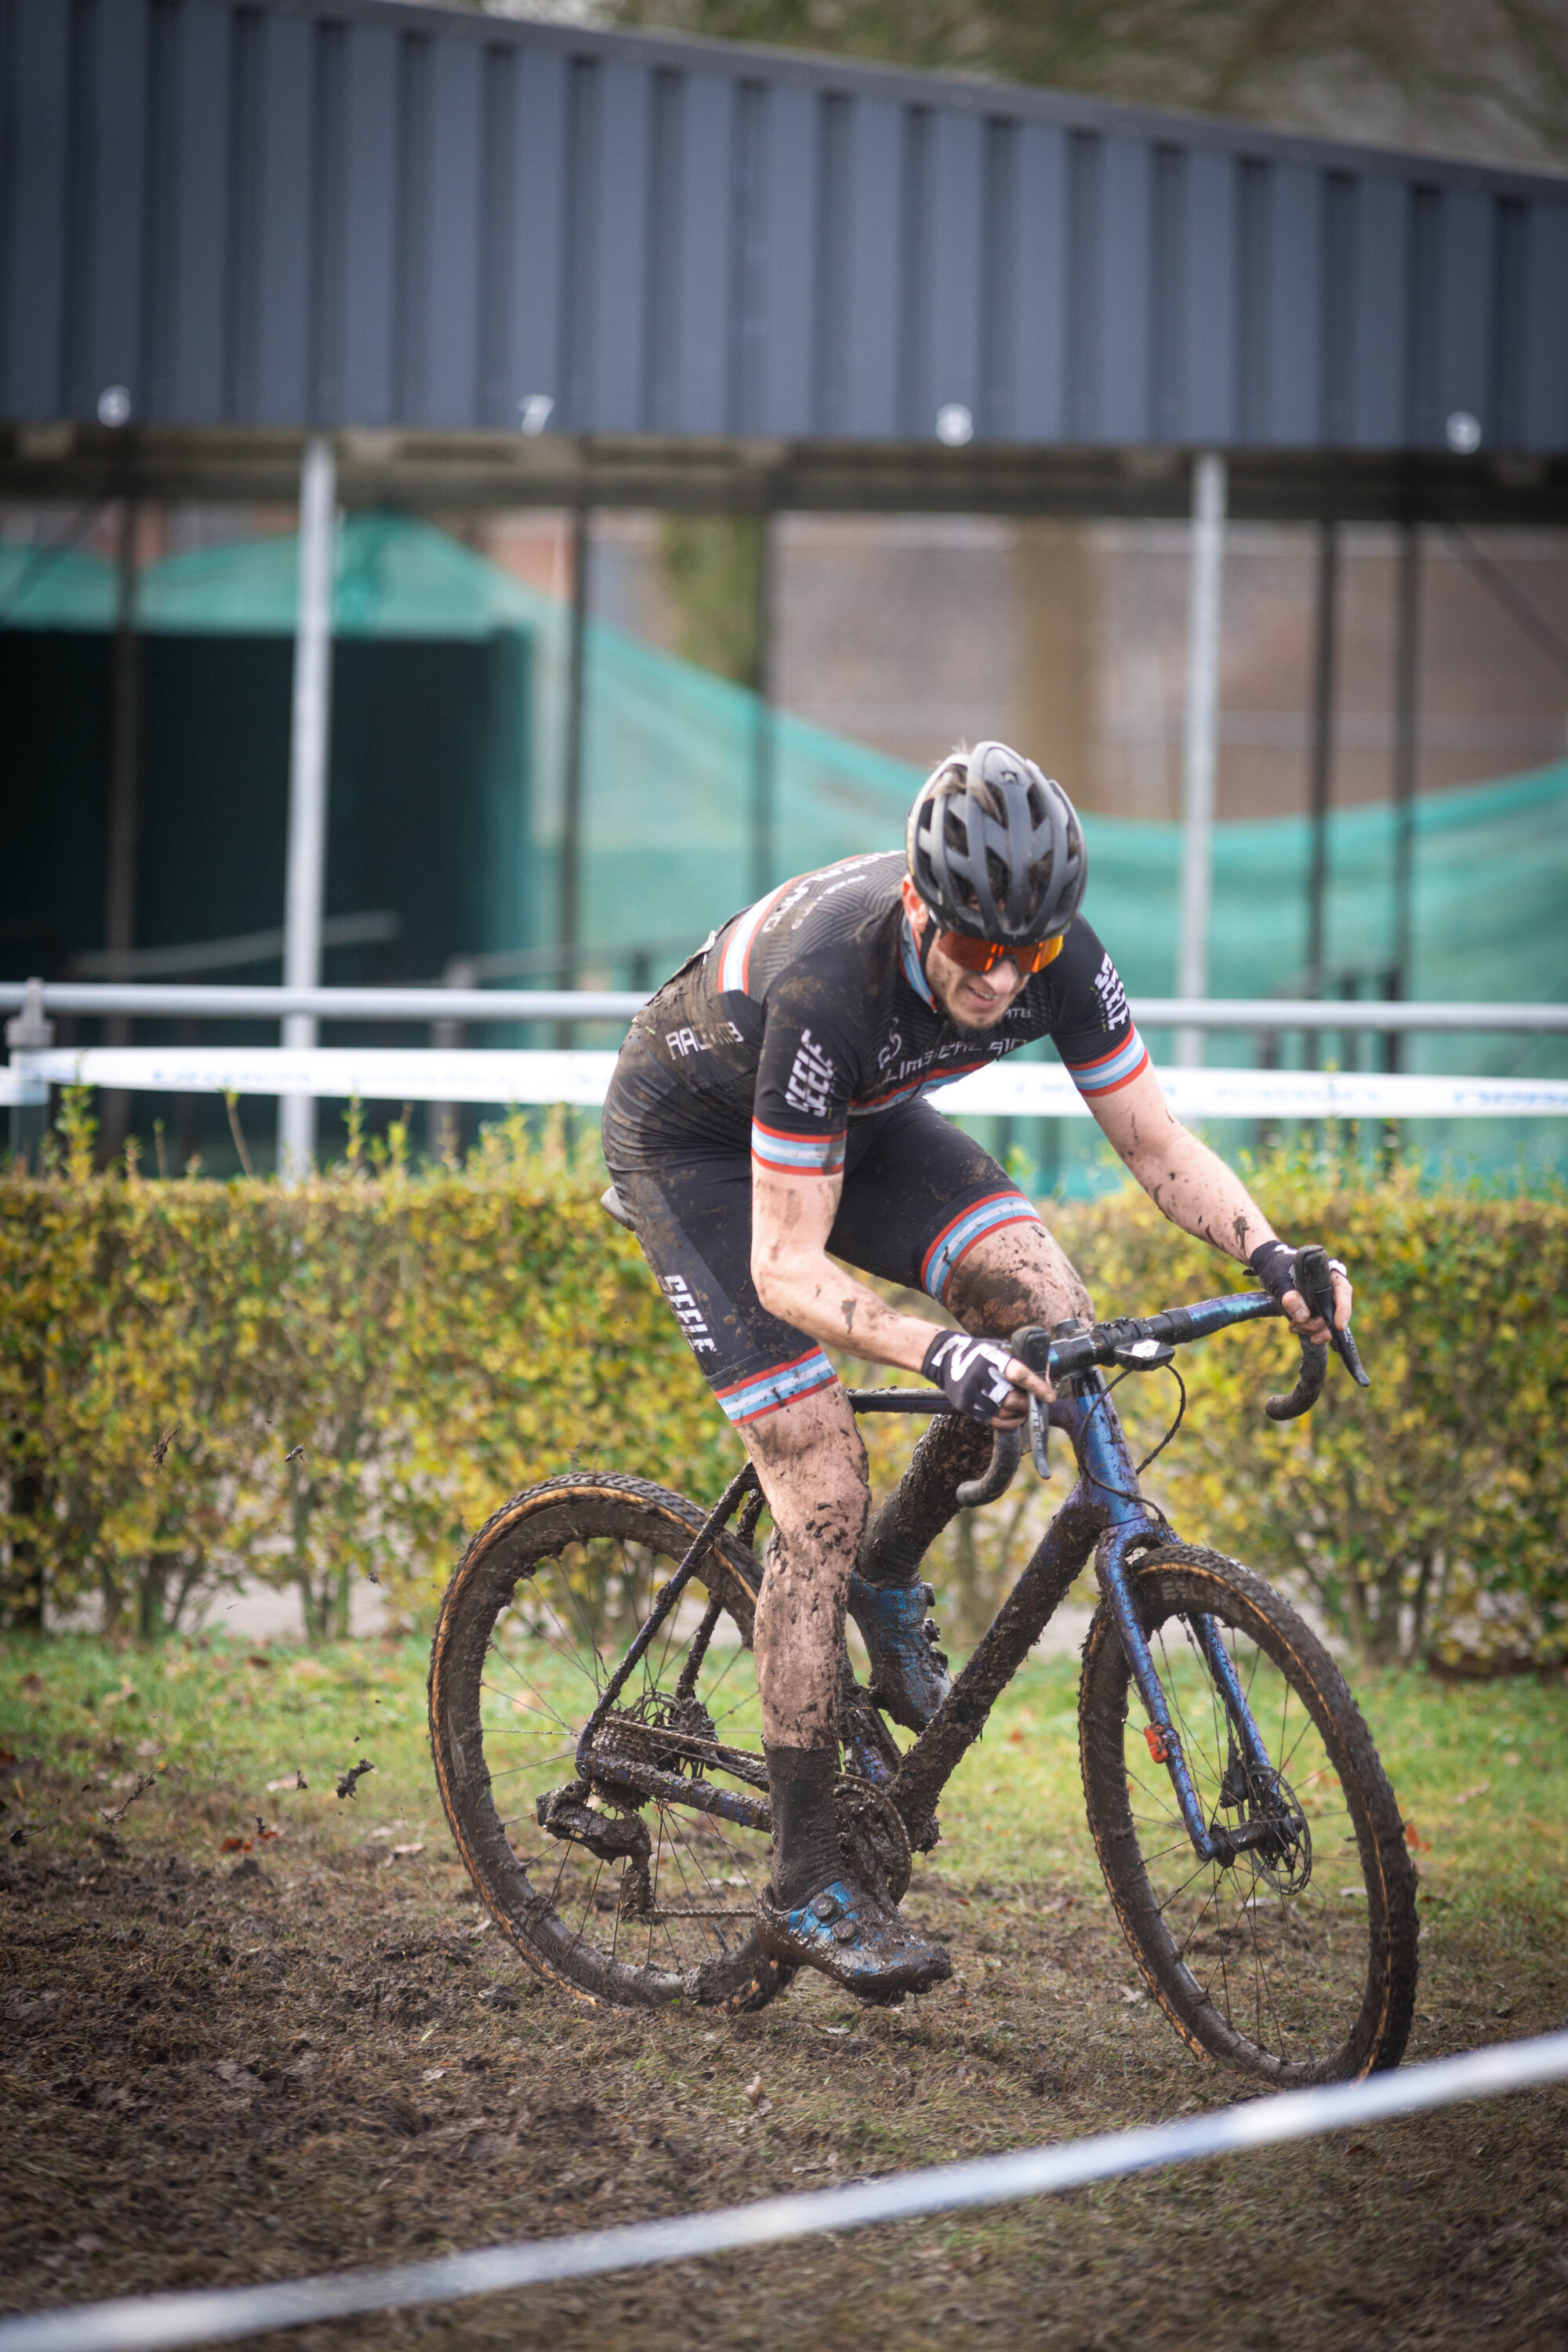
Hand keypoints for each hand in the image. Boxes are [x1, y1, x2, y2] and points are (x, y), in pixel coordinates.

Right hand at [921, 1330, 1052, 1425]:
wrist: (947, 1359)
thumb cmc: (981, 1353)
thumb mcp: (1001, 1348)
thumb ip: (1022, 1361)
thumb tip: (1047, 1377)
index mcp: (995, 1358)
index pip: (1020, 1374)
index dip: (1037, 1387)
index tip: (1050, 1397)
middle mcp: (982, 1375)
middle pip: (1011, 1400)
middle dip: (1027, 1405)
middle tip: (1034, 1405)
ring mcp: (972, 1391)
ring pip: (1003, 1413)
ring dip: (1018, 1415)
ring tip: (1023, 1411)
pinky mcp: (965, 1404)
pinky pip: (991, 1420)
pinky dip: (1006, 1422)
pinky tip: (1013, 1417)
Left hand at [1248, 1239, 1352, 1345]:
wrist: (1269, 1270)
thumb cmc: (1276, 1269)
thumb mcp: (1279, 1279)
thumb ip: (1289, 1294)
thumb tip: (1303, 1316)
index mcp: (1328, 1272)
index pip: (1343, 1290)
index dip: (1344, 1309)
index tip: (1339, 1325)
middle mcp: (1330, 1287)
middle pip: (1335, 1311)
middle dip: (1318, 1324)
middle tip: (1297, 1325)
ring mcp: (1324, 1301)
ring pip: (1327, 1322)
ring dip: (1311, 1329)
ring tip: (1293, 1326)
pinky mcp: (1316, 1312)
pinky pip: (1318, 1326)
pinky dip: (1309, 1330)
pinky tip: (1296, 1328)